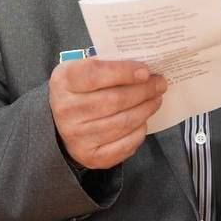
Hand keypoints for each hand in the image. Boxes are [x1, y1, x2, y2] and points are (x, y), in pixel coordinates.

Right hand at [49, 59, 166, 170]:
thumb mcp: (82, 69)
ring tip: (155, 99)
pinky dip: (139, 131)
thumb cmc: (79, 90)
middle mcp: (66, 110)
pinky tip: (144, 120)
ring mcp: (77, 136)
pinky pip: (125, 145)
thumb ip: (108, 64)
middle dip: (143, 91)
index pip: (95, 74)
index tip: (145, 71)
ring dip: (146, 109)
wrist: (60, 123)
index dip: (123, 72)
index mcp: (63, 82)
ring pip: (123, 122)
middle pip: (114, 100)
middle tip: (160, 84)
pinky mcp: (90, 156)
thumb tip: (143, 69)